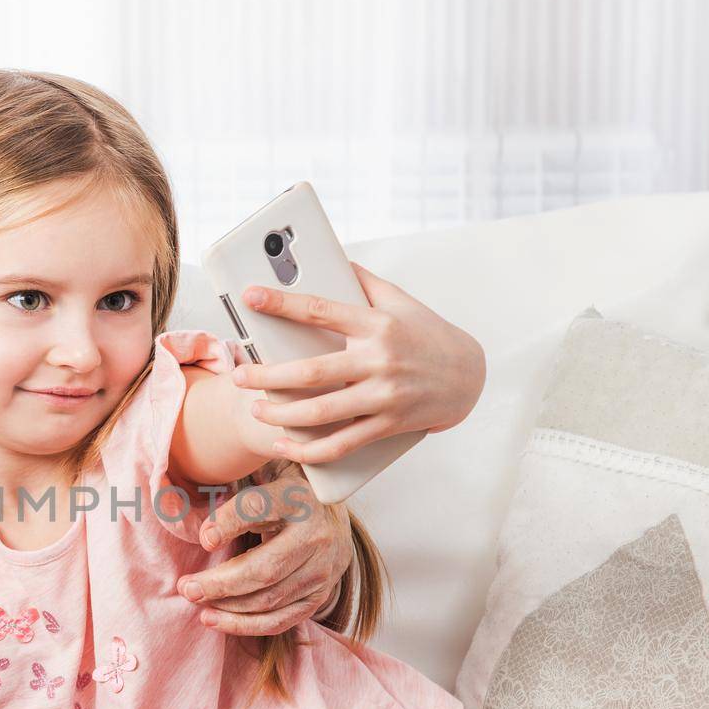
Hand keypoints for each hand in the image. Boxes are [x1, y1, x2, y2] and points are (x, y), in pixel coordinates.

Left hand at [175, 469, 351, 635]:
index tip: (204, 539)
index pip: (259, 508)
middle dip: (220, 583)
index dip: (229, 522)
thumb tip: (187, 509)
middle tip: (187, 587)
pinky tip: (214, 619)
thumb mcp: (267, 474)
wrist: (332, 516)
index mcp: (298, 498)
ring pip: (269, 599)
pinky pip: (279, 620)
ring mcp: (321, 570)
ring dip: (226, 607)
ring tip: (194, 599)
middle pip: (264, 568)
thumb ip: (237, 483)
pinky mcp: (319, 596)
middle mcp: (316, 536)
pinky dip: (244, 625)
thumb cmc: (285, 493)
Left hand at [230, 266, 485, 464]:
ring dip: (283, 414)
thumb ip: (364, 282)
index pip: (321, 310)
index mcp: (377, 324)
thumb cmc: (428, 334)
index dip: (282, 302)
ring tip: (256, 409)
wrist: (469, 376)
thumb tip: (332, 259)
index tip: (251, 296)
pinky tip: (285, 444)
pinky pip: (343, 443)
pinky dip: (310, 449)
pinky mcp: (388, 425)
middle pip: (313, 371)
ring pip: (323, 412)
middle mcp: (379, 360)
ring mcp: (384, 396)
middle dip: (268, 375)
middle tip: (239, 376)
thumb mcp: (401, 300)